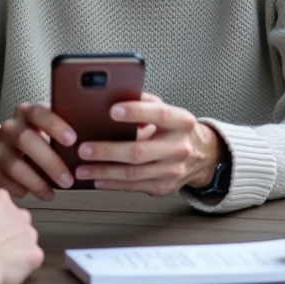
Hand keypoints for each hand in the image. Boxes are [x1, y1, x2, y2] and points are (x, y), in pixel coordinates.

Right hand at [0, 102, 76, 200]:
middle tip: (68, 179)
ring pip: (15, 166)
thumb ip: (64, 130)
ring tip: (52, 193)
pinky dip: (23, 191)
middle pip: (27, 140)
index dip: (55, 125)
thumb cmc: (34, 137)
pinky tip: (36, 194)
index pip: (39, 112)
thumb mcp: (47, 126)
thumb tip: (92, 144)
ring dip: (37, 183)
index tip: (72, 140)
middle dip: (50, 162)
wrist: (0, 149)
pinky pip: (6, 183)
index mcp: (27, 112)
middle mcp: (10, 128)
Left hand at [73, 94, 222, 196]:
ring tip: (82, 167)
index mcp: (181, 121)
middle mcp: (179, 147)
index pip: (159, 114)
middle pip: (140, 151)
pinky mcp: (164, 187)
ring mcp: (172, 170)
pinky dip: (112, 183)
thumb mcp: (167, 110)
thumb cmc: (175, 129)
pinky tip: (96, 179)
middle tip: (84, 148)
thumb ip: (145, 103)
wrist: (202, 155)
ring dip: (104, 171)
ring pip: (133, 173)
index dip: (136, 112)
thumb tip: (114, 97)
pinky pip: (133, 186)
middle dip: (108, 150)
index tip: (112, 110)